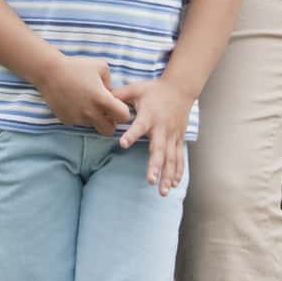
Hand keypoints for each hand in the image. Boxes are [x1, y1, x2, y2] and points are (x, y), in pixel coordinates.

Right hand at [36, 54, 130, 135]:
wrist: (49, 71)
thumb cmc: (75, 66)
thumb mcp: (100, 66)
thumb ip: (110, 81)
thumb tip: (111, 93)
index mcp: (102, 100)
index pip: (124, 117)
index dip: (122, 111)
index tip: (115, 104)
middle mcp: (91, 113)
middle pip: (109, 131)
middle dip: (110, 123)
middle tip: (104, 111)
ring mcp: (78, 118)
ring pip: (93, 126)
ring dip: (93, 118)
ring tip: (84, 101)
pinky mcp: (67, 120)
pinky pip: (78, 123)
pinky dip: (79, 116)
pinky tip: (73, 102)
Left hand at [111, 77, 192, 194]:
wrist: (180, 89)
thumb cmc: (154, 90)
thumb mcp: (135, 89)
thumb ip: (119, 95)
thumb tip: (101, 98)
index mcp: (149, 116)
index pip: (139, 126)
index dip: (131, 135)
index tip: (122, 144)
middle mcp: (162, 128)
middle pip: (159, 149)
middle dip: (155, 166)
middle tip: (151, 181)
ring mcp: (172, 136)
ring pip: (171, 159)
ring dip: (167, 175)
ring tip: (162, 191)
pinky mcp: (179, 139)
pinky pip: (179, 158)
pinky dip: (178, 171)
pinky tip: (174, 185)